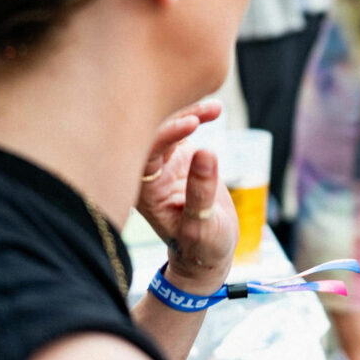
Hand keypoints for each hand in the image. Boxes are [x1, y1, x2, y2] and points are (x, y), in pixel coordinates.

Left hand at [137, 101, 237, 291]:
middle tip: (209, 110)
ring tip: (216, 109)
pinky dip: (196, 116)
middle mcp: (146, 174)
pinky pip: (182, 127)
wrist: (206, 250)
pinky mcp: (177, 155)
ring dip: (190, 112)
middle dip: (178, 115)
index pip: (146, 152)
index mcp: (144, 192)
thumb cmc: (200, 246)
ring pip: (167, 125)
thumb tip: (205, 152)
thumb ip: (201, 192)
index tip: (192, 124)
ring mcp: (161, 162)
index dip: (166, 135)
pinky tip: (214, 110)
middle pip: (153, 132)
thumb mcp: (201, 226)